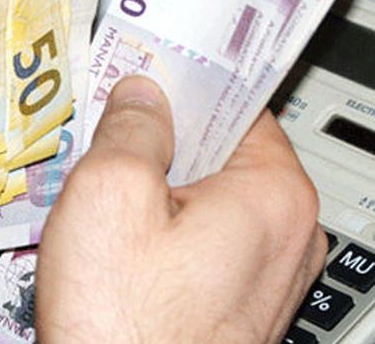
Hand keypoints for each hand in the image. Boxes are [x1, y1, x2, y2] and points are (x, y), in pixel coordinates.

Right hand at [36, 76, 326, 341]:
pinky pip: (196, 240)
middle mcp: (282, 238)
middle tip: (109, 128)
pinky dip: (158, 225)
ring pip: (203, 197)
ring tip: (102, 181)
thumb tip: (142, 97)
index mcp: (271, 197)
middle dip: (161, 138)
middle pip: (219, 152)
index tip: (147, 68)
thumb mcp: (109, 194)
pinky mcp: (229, 305)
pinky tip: (116, 233)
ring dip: (154, 184)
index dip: (185, 81)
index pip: (238, 103)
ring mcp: (259, 277)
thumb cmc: (121, 321)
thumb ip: (131, 128)